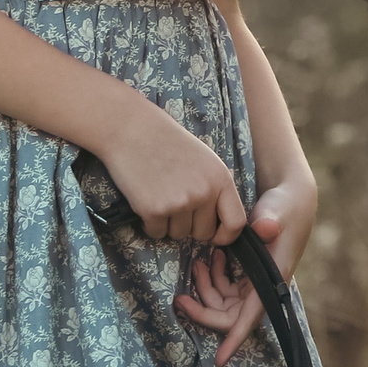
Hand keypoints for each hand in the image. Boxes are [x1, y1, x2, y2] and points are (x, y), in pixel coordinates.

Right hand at [100, 98, 245, 246]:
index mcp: (221, 178)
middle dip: (190, 226)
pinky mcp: (154, 210)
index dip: (226, 236)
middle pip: (204, 233)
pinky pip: (157, 233)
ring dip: (169, 223)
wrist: (132, 129)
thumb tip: (220, 225)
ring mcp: (179, 202)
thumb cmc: (168, 143)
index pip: (236, 222)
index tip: (215, 236)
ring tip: (160, 193)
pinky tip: (146, 198)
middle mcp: (204, 192)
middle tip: (176, 202)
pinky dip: (151, 223)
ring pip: (179, 235)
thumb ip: (215, 190)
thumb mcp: (205, 161)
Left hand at [174, 172, 316, 366]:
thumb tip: (265, 229)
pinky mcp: (250, 273)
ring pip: (224, 301)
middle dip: (203, 310)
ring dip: (206, 288)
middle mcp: (264, 287)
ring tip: (197, 264)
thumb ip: (270, 222)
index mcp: (272, 279)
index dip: (234, 339)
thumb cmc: (285, 207)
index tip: (219, 360)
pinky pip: (226, 287)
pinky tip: (210, 256)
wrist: (292, 197)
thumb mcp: (276, 211)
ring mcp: (256, 281)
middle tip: (178, 299)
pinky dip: (213, 277)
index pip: (250, 318)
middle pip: (230, 315)